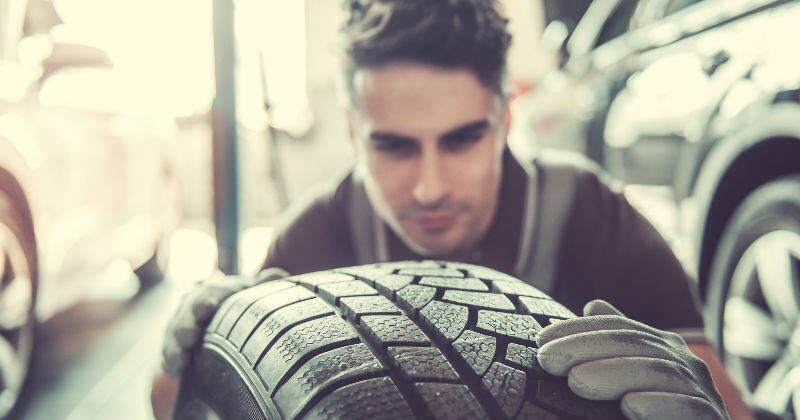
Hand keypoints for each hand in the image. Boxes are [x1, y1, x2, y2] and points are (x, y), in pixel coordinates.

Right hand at [160, 267, 288, 377]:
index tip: (206, 308)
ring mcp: (180, 324)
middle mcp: (192, 303)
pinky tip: (174, 371)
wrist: (216, 319)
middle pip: (187, 313)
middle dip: (186, 324)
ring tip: (180, 359)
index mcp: (213, 290)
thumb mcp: (251, 293)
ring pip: (174, 333)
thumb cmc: (239, 305)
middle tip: (189, 335)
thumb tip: (280, 275)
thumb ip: (264, 285)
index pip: (209, 292)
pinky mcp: (172, 344)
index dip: (207, 299)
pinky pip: (168, 352)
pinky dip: (170, 361)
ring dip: (175, 346)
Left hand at [535, 299, 727, 419]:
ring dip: (614, 374)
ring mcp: (704, 392)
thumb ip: (616, 344)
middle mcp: (686, 364)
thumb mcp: (629, 377)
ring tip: (575, 382)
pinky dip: (659, 404)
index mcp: (663, 348)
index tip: (539, 341)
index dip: (579, 330)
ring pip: (659, 372)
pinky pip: (689, 407)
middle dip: (586, 348)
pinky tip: (630, 406)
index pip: (618, 328)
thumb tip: (593, 304)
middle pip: (634, 344)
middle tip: (547, 359)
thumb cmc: (655, 413)